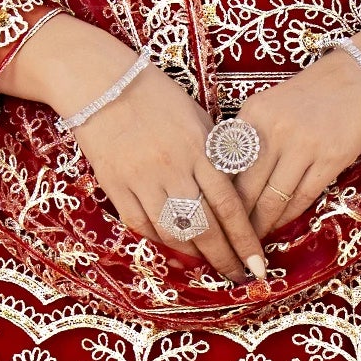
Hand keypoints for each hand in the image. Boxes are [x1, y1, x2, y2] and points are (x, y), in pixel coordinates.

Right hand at [0, 16, 266, 280]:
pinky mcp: (115, 185)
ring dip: (195, 256)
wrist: (102, 83)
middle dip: (224, 257)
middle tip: (237, 276)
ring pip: (173, 231)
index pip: (230, 204)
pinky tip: (175, 253)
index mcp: (200, 149)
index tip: (258, 262)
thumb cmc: (157, 96)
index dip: (245, 239)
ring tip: (210, 268)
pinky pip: (141, 224)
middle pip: (205, 226)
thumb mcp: (197, 117)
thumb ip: (216, 153)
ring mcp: (142, 179)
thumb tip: (235, 191)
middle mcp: (174, 168)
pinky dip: (160, 242)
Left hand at [236, 11, 360, 235]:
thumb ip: (247, 140)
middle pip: (246, 189)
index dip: (218, 199)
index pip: (226, 168)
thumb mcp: (269, 108)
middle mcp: (274, 130)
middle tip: (229, 243)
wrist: (360, 77)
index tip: (212, 220)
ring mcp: (304, 145)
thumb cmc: (309, 96)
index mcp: (251, 115)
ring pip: (273, 199)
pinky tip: (279, 226)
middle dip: (236, 222)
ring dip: (261, 226)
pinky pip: (302, 198)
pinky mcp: (331, 158)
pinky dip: (288, 217)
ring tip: (253, 243)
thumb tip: (226, 186)